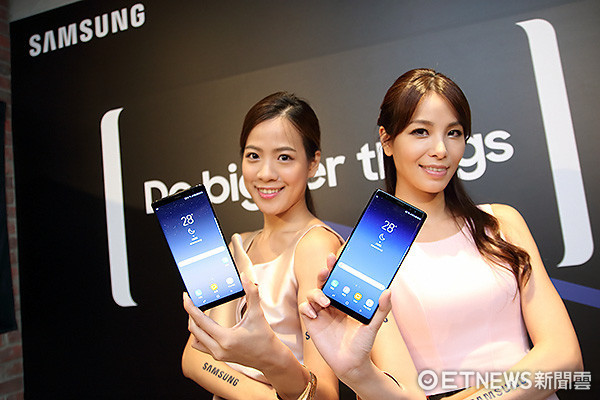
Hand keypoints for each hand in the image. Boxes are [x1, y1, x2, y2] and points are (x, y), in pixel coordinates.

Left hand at [182, 234, 279, 369]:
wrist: (270, 358)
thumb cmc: (265, 338)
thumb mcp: (258, 314)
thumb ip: (252, 294)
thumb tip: (245, 278)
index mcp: (226, 339)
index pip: (200, 321)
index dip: (190, 307)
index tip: (186, 297)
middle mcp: (219, 349)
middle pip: (194, 330)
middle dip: (190, 314)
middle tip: (191, 301)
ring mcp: (218, 355)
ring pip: (196, 340)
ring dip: (194, 326)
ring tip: (197, 313)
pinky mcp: (219, 357)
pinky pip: (202, 346)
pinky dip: (200, 335)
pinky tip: (206, 326)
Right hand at [299, 254, 391, 382]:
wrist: (352, 365)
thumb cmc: (363, 345)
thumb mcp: (374, 325)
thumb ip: (381, 309)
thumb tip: (388, 291)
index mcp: (345, 300)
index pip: (338, 279)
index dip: (335, 268)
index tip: (335, 258)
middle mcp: (332, 304)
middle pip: (323, 282)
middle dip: (324, 273)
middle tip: (327, 269)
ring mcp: (321, 313)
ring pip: (312, 293)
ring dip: (317, 293)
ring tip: (326, 302)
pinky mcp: (312, 322)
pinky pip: (305, 308)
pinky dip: (308, 308)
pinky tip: (316, 315)